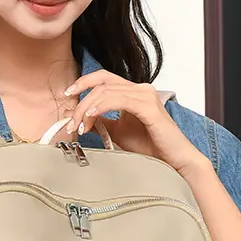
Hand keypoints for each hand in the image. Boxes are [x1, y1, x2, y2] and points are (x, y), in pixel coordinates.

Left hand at [62, 70, 208, 177]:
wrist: (173, 161)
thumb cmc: (150, 147)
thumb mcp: (117, 132)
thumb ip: (100, 122)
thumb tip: (76, 117)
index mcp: (132, 92)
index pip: (103, 78)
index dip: (82, 83)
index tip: (67, 96)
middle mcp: (140, 89)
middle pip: (101, 84)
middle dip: (81, 102)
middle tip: (70, 123)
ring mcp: (146, 95)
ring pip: (106, 92)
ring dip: (87, 108)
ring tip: (79, 126)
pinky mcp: (149, 106)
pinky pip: (119, 100)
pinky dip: (101, 107)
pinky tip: (91, 117)